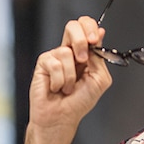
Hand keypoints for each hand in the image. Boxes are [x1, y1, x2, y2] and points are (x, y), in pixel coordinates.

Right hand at [28, 16, 113, 132]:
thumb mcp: (99, 78)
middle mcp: (69, 51)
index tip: (94, 40)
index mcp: (86, 52)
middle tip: (83, 59)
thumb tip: (100, 33)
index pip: (87, 27)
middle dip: (80, 41)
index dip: (91, 27)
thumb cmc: (79, 102)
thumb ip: (99, 57)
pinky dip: (59, 80)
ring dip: (70, 76)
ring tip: (67, 87)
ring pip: (66, 51)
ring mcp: (55, 57)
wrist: (62, 117)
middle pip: (73, 26)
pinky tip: (56, 87)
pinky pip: (54, 64)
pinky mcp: (43, 64)